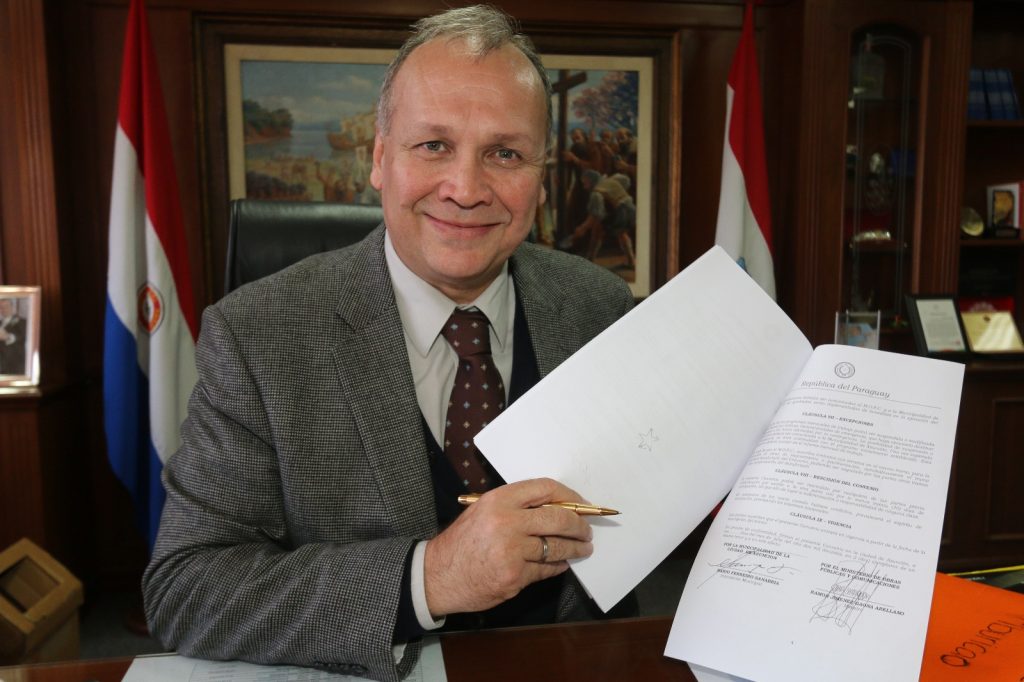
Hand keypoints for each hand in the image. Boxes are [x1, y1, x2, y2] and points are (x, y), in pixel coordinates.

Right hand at [423, 478, 593, 616]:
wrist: (438, 575)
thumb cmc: (462, 541)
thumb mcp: (482, 510)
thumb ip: (515, 506)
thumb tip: (556, 508)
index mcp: (499, 500)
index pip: (546, 489)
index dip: (570, 497)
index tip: (582, 505)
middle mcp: (507, 522)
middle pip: (559, 519)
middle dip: (580, 526)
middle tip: (587, 531)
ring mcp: (512, 550)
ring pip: (557, 547)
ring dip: (575, 549)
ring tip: (583, 549)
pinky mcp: (514, 575)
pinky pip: (546, 569)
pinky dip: (557, 566)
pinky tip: (561, 564)